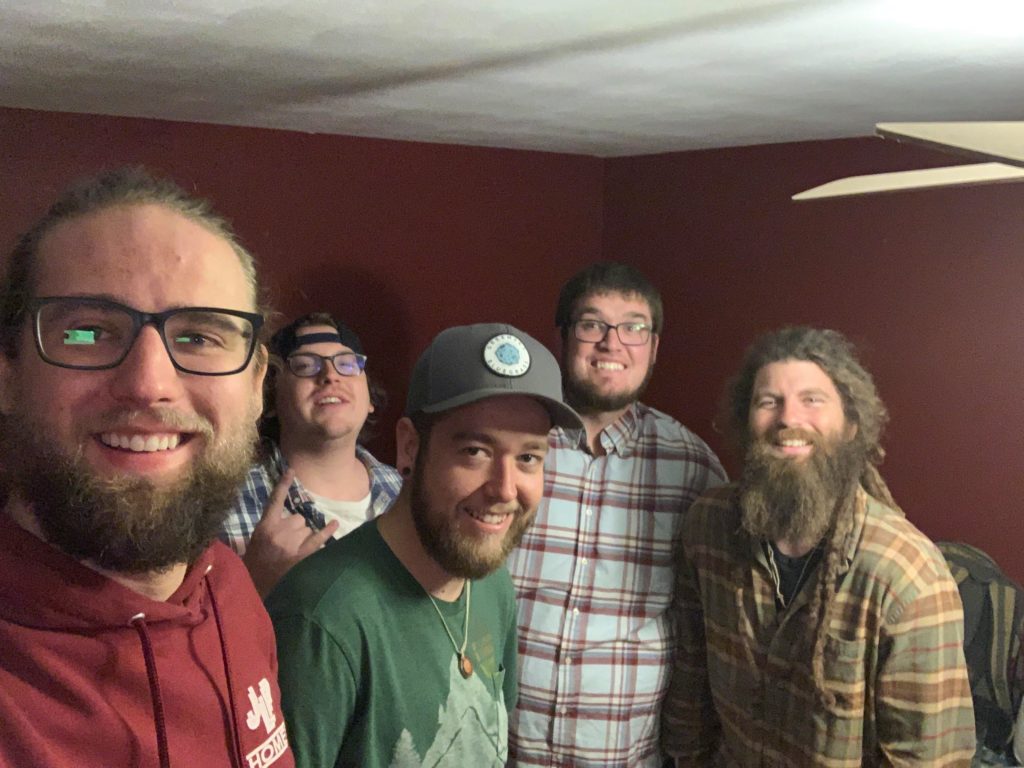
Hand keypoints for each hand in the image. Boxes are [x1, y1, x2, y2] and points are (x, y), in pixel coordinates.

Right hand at [243, 470, 339, 597]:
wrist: (254, 592)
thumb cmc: (250, 570)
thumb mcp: (250, 547)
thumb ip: (263, 532)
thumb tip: (275, 523)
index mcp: (263, 528)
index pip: (274, 501)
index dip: (283, 485)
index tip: (292, 470)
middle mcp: (280, 531)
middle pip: (297, 518)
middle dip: (295, 527)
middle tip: (286, 542)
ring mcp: (293, 543)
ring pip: (306, 528)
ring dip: (303, 535)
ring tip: (292, 551)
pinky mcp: (303, 555)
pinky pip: (318, 539)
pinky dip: (327, 531)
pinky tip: (335, 523)